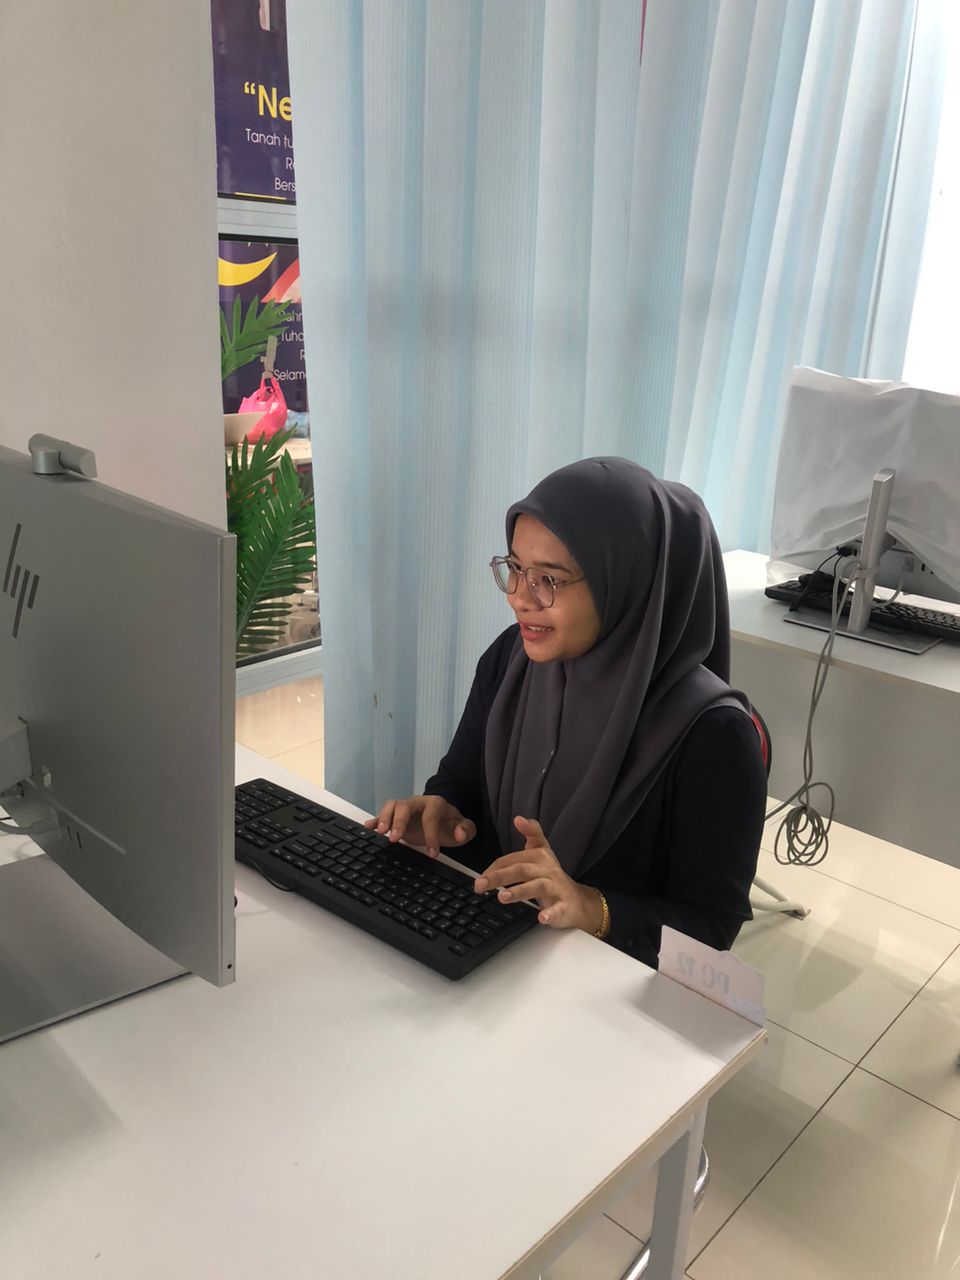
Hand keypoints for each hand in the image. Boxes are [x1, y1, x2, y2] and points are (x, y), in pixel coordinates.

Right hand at [364, 795, 475, 857]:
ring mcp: (404, 808)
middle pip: (405, 806)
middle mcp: (417, 803)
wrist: (442, 819)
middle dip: (399, 821)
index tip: (432, 853)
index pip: (430, 817)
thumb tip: (459, 834)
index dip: (431, 834)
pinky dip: (374, 820)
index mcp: (435, 804)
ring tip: (379, 832)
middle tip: (395, 839)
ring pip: (391, 806)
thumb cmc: (450, 824)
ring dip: (384, 818)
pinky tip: (368, 828)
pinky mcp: (395, 816)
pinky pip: (382, 814)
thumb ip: (466, 830)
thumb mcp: (463, 828)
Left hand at [474, 815, 603, 933]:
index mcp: (539, 856)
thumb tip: (518, 818)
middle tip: (480, 885)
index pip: (513, 859)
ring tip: (502, 897)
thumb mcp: (543, 851)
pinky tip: (542, 917)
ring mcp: (557, 887)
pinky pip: (558, 909)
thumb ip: (531, 833)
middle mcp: (548, 869)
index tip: (481, 875)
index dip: (495, 868)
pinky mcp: (565, 906)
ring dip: (519, 891)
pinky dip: (551, 913)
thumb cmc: (553, 877)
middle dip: (499, 877)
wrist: (578, 901)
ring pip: (537, 887)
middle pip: (521, 870)